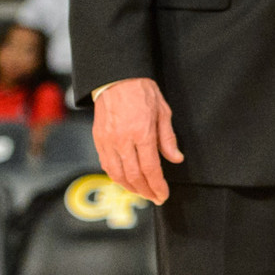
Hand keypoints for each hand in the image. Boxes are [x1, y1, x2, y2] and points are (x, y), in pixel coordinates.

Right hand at [93, 78, 184, 204]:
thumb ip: (168, 138)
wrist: (116, 77)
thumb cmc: (142, 91)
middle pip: (133, 176)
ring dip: (130, 188)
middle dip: (146, 191)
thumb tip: (176, 159)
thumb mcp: (163, 111)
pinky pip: (106, 164)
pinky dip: (116, 177)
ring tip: (142, 192)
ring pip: (117, 174)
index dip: (157, 185)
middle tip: (155, 197)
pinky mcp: (98, 139)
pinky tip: (126, 180)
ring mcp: (108, 140)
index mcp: (141, 132)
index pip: (150, 168)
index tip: (163, 194)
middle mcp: (122, 139)